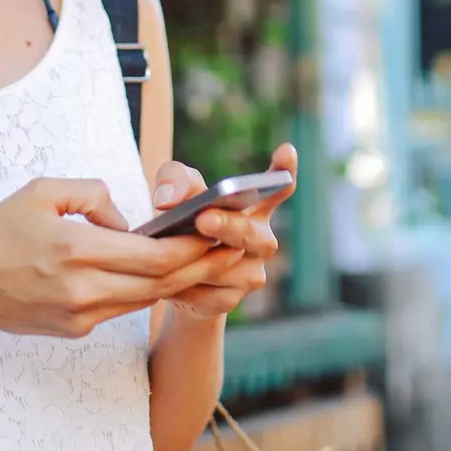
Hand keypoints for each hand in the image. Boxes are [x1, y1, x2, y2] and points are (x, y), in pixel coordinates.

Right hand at [0, 178, 218, 337]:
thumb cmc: (1, 234)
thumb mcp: (42, 192)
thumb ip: (93, 195)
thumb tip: (128, 218)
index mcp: (76, 250)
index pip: (153, 255)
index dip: (191, 247)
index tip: (215, 232)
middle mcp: (83, 289)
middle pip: (161, 283)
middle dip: (200, 266)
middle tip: (229, 250)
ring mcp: (82, 315)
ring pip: (147, 299)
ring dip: (181, 281)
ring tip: (208, 260)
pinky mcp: (79, 329)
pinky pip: (124, 307)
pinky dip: (148, 290)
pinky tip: (166, 274)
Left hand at [147, 145, 296, 320]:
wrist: (173, 278)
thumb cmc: (182, 223)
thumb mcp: (175, 193)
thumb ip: (174, 180)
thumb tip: (168, 199)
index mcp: (255, 208)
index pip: (278, 188)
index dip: (285, 171)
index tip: (286, 150)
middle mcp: (262, 240)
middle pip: (251, 234)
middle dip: (228, 226)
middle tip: (204, 218)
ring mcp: (252, 273)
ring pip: (226, 268)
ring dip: (195, 261)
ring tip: (167, 253)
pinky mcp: (231, 300)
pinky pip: (206, 294)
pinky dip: (183, 286)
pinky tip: (164, 281)